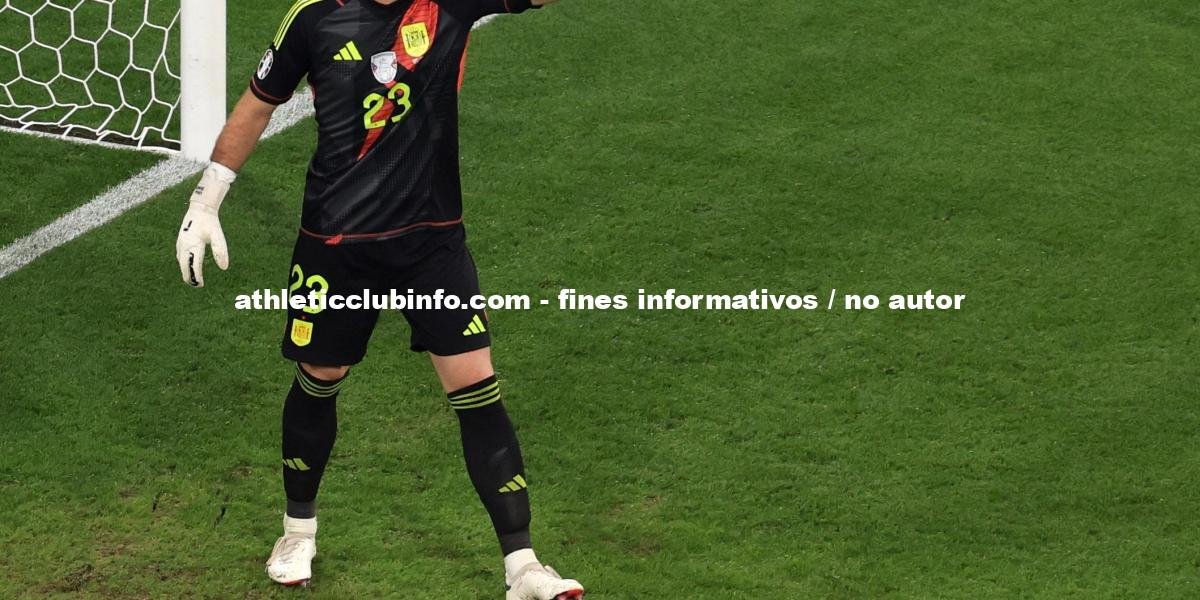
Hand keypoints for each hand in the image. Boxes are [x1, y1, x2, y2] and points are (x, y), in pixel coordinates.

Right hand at [175, 163, 235, 286]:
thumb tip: (224, 267)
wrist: (199, 208)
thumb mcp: (218, 235)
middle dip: (189, 277)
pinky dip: (184, 264)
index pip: (193, 265)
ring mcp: (180, 243)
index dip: (196, 276)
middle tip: (197, 286)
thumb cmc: (210, 222)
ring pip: (181, 261)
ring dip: (186, 271)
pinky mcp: (180, 242)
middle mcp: (184, 245)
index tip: (201, 284)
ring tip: (193, 280)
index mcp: (192, 244)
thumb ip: (220, 251)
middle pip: (184, 266)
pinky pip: (180, 256)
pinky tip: (188, 267)